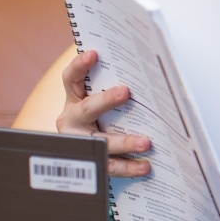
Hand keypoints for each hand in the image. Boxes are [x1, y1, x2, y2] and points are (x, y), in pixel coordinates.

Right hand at [56, 50, 151, 176]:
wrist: (82, 154)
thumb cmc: (101, 117)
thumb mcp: (100, 101)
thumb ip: (113, 87)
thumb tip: (148, 69)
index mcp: (73, 100)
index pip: (71, 79)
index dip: (79, 66)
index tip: (94, 53)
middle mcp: (72, 121)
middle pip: (86, 109)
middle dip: (105, 100)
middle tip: (125, 91)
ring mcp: (79, 143)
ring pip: (99, 142)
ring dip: (124, 142)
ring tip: (146, 142)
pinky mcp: (90, 163)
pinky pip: (109, 166)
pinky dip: (129, 167)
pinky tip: (146, 166)